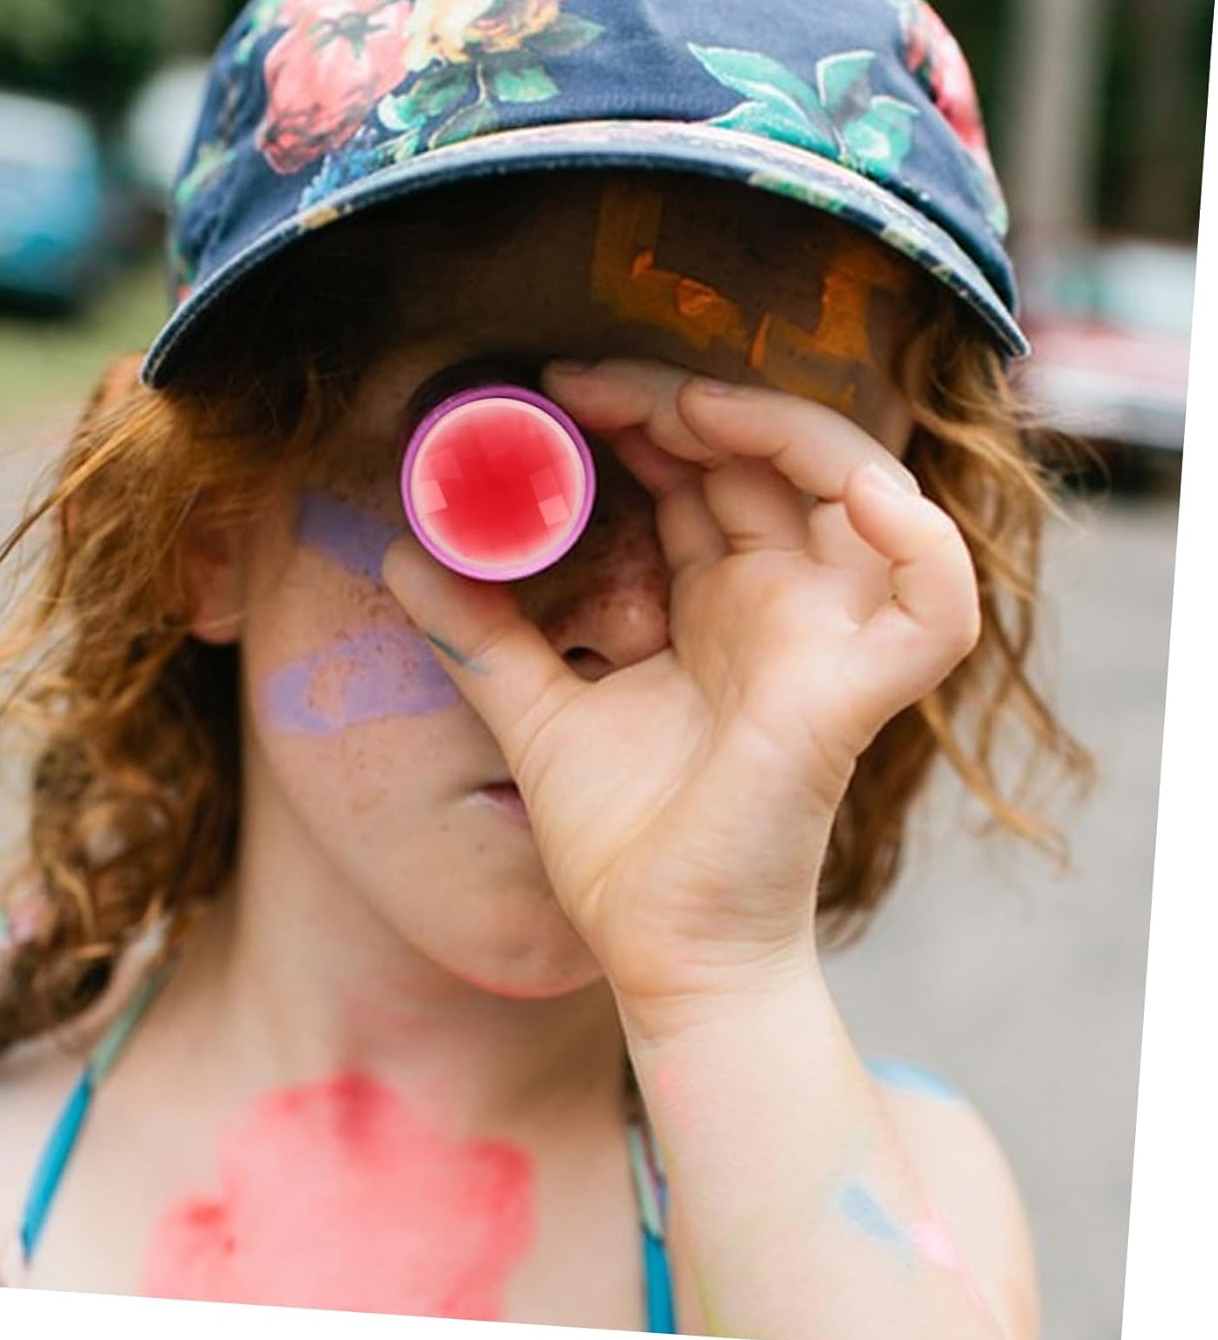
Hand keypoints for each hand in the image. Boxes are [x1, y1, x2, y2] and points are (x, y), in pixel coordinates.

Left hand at [380, 359, 979, 1020]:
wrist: (662, 954)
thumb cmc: (623, 843)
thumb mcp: (533, 712)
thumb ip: (478, 633)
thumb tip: (403, 549)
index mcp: (717, 604)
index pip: (702, 472)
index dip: (642, 417)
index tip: (555, 394)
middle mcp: (780, 607)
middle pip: (767, 458)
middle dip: (683, 402)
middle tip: (582, 384)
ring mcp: (826, 643)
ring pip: (860, 490)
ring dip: (783, 430)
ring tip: (680, 410)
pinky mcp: (857, 694)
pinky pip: (936, 600)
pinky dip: (918, 539)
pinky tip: (852, 492)